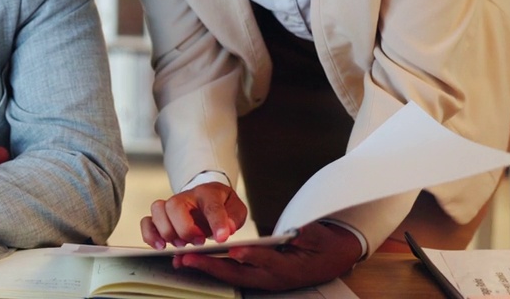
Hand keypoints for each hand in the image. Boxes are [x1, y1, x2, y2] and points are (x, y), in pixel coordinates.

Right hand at [141, 183, 247, 247]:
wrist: (207, 198)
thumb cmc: (220, 204)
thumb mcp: (235, 208)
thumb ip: (234, 218)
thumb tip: (227, 229)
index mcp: (208, 193)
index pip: (211, 205)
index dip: (217, 222)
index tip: (222, 238)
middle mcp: (186, 197)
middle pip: (175, 206)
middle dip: (185, 228)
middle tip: (199, 241)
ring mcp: (170, 206)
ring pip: (158, 210)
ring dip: (167, 231)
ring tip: (180, 244)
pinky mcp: (161, 217)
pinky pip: (146, 221)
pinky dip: (150, 235)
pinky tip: (160, 246)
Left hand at [172, 220, 361, 290]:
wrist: (328, 260)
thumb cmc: (323, 247)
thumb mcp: (319, 238)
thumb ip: (307, 234)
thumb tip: (298, 230)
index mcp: (289, 269)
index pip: (267, 262)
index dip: (251, 256)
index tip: (234, 251)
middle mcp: (272, 278)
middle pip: (238, 273)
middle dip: (211, 267)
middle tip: (187, 258)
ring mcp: (262, 280)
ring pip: (230, 275)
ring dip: (206, 268)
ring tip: (181, 260)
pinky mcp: (256, 277)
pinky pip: (231, 273)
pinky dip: (213, 267)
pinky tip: (195, 260)